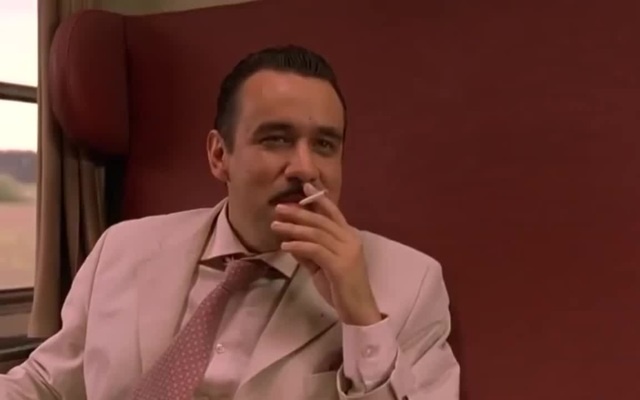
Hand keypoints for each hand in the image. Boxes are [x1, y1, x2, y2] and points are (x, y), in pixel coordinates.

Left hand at [271, 183, 381, 325]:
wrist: (358, 311)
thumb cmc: (341, 289)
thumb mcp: (321, 267)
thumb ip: (309, 252)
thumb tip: (290, 240)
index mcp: (350, 236)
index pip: (333, 212)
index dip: (319, 199)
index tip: (304, 187)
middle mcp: (350, 240)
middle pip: (321, 220)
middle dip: (298, 212)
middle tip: (279, 208)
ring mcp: (347, 252)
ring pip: (316, 233)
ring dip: (293, 228)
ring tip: (275, 225)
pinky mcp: (340, 265)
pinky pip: (315, 250)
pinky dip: (298, 245)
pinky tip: (285, 245)